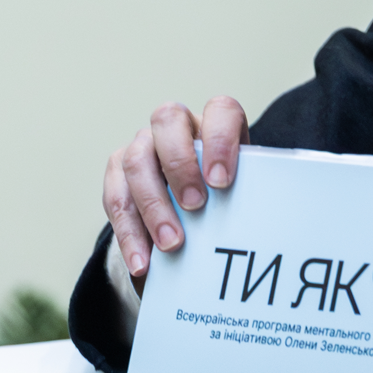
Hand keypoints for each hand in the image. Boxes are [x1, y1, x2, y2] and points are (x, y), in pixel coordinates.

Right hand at [103, 96, 248, 285]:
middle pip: (167, 122)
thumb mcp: (237, 191)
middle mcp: (173, 127)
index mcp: (212, 122)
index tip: (222, 180)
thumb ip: (244, 196)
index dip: (220, 139)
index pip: (219, 111)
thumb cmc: (220, 197)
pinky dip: (129, 234)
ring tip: (171, 244)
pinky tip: (142, 262)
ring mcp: (142, 146)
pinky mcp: (117, 173)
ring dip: (154, 206)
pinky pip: (115, 198)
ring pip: (136, 161)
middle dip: (180, 165)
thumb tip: (257, 227)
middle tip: (195, 206)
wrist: (187, 214)